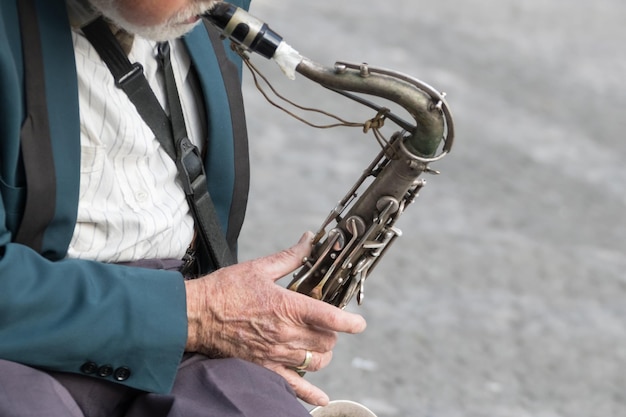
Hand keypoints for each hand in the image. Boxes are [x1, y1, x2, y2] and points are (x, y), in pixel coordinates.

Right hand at [184, 231, 366, 405]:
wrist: (196, 314)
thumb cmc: (225, 290)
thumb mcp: (260, 268)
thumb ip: (290, 257)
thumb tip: (309, 240)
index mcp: (287, 306)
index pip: (329, 317)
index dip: (351, 322)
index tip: (359, 323)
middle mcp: (285, 333)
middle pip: (326, 341)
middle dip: (332, 333)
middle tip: (325, 325)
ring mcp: (275, 353)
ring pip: (315, 362)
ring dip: (323, 354)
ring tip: (318, 345)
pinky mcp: (264, 367)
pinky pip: (293, 386)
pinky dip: (310, 394)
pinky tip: (321, 398)